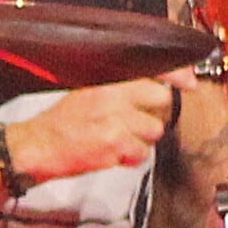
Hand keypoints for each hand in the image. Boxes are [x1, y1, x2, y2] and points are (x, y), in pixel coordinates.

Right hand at [14, 74, 179, 185]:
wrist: (37, 146)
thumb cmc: (59, 124)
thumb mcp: (85, 92)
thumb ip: (117, 89)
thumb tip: (149, 88)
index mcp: (105, 79)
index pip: (151, 69)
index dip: (176, 74)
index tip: (189, 81)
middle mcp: (113, 96)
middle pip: (160, 99)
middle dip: (153, 113)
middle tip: (136, 122)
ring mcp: (115, 120)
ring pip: (154, 130)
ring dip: (141, 139)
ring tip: (118, 139)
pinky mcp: (114, 144)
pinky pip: (141, 154)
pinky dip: (130, 158)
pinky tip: (112, 152)